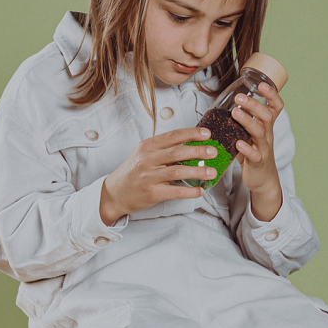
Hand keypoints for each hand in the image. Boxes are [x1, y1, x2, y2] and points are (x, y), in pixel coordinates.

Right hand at [99, 127, 218, 225]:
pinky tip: (200, 190)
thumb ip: (163, 150)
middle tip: (213, 152)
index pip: (173, 136)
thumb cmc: (133, 172)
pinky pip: (175, 191)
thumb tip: (191, 146)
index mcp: (147, 146)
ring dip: (197, 171)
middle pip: (177, 152)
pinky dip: (190, 191)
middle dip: (198, 150)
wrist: (115, 193)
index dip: (191, 133)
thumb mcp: (144, 155)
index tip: (207, 134)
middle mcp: (147, 159)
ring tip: (212, 172)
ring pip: (177, 171)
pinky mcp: (152, 193)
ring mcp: (149, 176)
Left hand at [232, 82, 283, 220]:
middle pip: (267, 116)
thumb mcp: (250, 134)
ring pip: (260, 132)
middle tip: (239, 97)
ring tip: (235, 113)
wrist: (263, 179)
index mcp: (267, 126)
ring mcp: (264, 149)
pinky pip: (254, 155)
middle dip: (254, 105)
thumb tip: (222, 104)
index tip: (261, 84)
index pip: (275, 107)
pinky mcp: (257, 162)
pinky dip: (246, 149)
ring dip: (247, 121)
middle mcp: (267, 135)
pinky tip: (238, 144)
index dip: (272, 95)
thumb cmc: (254, 153)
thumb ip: (241, 121)